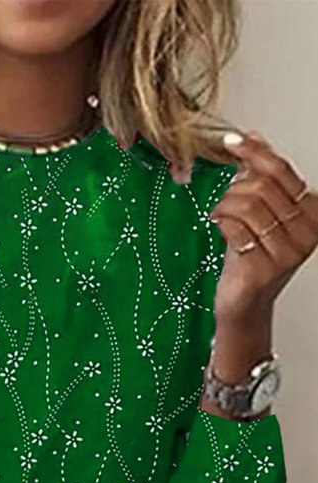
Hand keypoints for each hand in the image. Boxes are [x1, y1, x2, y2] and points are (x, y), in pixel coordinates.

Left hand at [209, 130, 317, 324]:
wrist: (244, 301)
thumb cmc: (251, 257)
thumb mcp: (259, 212)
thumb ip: (259, 177)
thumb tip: (254, 137)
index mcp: (312, 213)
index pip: (282, 171)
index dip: (255, 153)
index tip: (233, 142)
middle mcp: (306, 232)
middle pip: (263, 187)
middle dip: (235, 188)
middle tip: (225, 201)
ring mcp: (288, 252)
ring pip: (248, 205)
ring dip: (225, 205)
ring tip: (220, 215)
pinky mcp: (265, 268)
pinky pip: (236, 228)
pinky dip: (221, 222)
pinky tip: (219, 226)